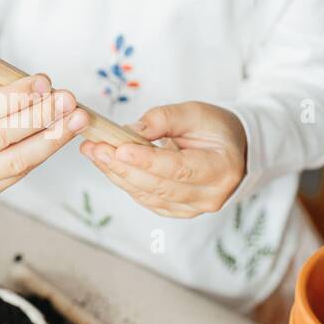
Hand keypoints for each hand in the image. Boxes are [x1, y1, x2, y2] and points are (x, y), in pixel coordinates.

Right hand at [0, 73, 90, 199]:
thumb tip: (42, 89)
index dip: (15, 97)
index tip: (44, 81)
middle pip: (1, 137)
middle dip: (41, 116)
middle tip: (69, 99)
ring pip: (16, 160)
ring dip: (52, 138)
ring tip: (77, 118)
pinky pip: (18, 171)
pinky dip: (41, 151)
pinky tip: (59, 133)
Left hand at [79, 102, 246, 217]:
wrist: (229, 150)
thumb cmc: (215, 129)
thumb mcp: (196, 113)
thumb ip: (165, 119)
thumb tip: (130, 131)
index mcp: (222, 169)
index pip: (179, 168)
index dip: (148, 161)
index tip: (120, 149)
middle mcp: (210, 195)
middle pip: (159, 186)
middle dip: (123, 167)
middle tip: (96, 148)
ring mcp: (193, 208)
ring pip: (148, 195)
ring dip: (117, 174)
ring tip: (94, 152)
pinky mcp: (177, 211)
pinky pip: (146, 199)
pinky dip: (124, 182)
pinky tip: (107, 165)